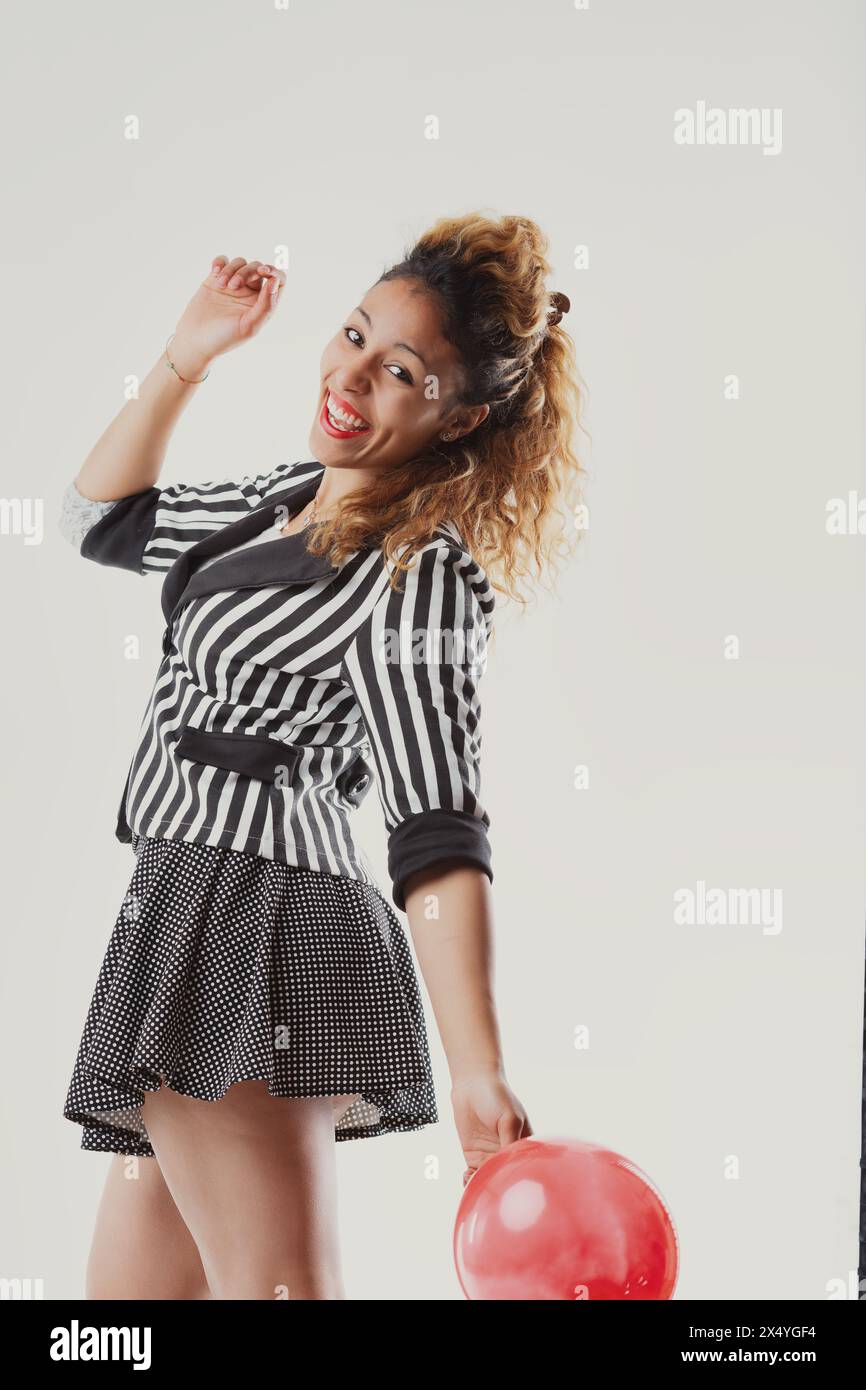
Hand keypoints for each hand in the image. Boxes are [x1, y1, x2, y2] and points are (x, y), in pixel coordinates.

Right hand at [170, 254, 286, 368]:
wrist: (195, 340)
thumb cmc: (224, 338)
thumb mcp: (249, 326)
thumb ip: (266, 306)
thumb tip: (274, 281)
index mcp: (262, 304)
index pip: (278, 281)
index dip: (274, 271)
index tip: (264, 272)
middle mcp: (250, 293)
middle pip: (257, 268)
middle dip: (247, 272)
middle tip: (234, 285)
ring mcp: (232, 285)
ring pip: (239, 263)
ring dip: (231, 270)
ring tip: (221, 286)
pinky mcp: (215, 280)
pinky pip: (223, 261)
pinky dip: (220, 263)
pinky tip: (215, 273)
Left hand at [451, 1070, 532, 1186]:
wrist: (471, 1084)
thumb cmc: (497, 1096)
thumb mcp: (509, 1118)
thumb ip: (510, 1142)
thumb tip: (511, 1165)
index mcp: (523, 1145)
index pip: (525, 1168)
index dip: (519, 1178)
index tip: (512, 1187)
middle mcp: (508, 1153)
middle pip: (506, 1177)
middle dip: (500, 1186)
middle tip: (494, 1192)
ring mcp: (491, 1155)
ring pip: (490, 1179)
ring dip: (484, 1186)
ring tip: (478, 1185)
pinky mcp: (474, 1156)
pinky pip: (474, 1174)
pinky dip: (471, 1181)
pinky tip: (468, 1178)